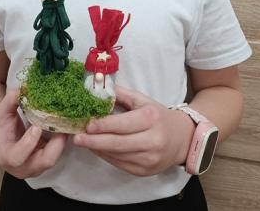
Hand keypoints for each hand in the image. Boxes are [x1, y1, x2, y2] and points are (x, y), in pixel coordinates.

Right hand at [0, 89, 66, 178]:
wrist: (2, 143)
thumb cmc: (0, 128)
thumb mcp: (1, 113)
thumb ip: (10, 102)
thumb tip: (23, 89)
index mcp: (7, 157)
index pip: (18, 157)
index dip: (29, 143)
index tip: (37, 126)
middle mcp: (24, 167)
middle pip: (45, 162)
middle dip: (57, 144)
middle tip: (62, 124)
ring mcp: (37, 167)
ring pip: (55, 157)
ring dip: (62, 140)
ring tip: (67, 121)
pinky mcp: (46, 162)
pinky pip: (58, 153)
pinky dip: (63, 140)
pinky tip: (66, 124)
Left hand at [72, 85, 194, 175]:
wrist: (182, 139)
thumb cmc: (159, 116)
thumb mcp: (142, 100)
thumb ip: (121, 95)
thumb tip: (99, 88)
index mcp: (151, 118)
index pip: (123, 124)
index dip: (103, 126)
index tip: (87, 125)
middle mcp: (152, 140)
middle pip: (118, 143)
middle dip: (94, 141)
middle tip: (77, 138)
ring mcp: (149, 158)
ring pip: (117, 156)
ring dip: (97, 149)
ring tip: (83, 142)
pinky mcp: (144, 171)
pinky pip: (120, 164)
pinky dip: (106, 156)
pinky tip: (97, 149)